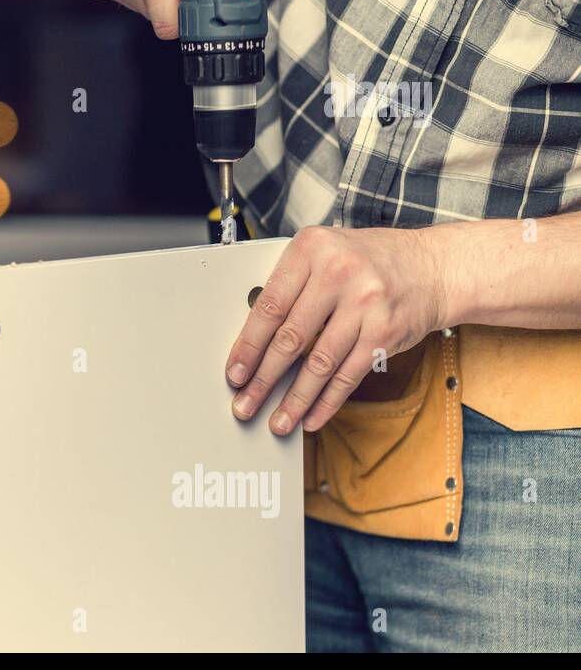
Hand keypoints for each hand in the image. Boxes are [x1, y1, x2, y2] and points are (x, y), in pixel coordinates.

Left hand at [226, 226, 447, 434]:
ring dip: (294, 399)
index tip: (234, 372)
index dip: (247, 345)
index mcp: (312, 249)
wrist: (435, 267)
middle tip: (245, 403)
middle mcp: (338, 273)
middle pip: (290, 338)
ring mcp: (365, 303)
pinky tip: (311, 416)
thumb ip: (292, 286)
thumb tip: (253, 340)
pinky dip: (327, 401)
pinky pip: (348, 375)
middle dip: (263, 379)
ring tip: (278, 420)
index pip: (269, 306)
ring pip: (319, 363)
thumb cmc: (370, 261)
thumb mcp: (324, 254)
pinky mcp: (386, 331)